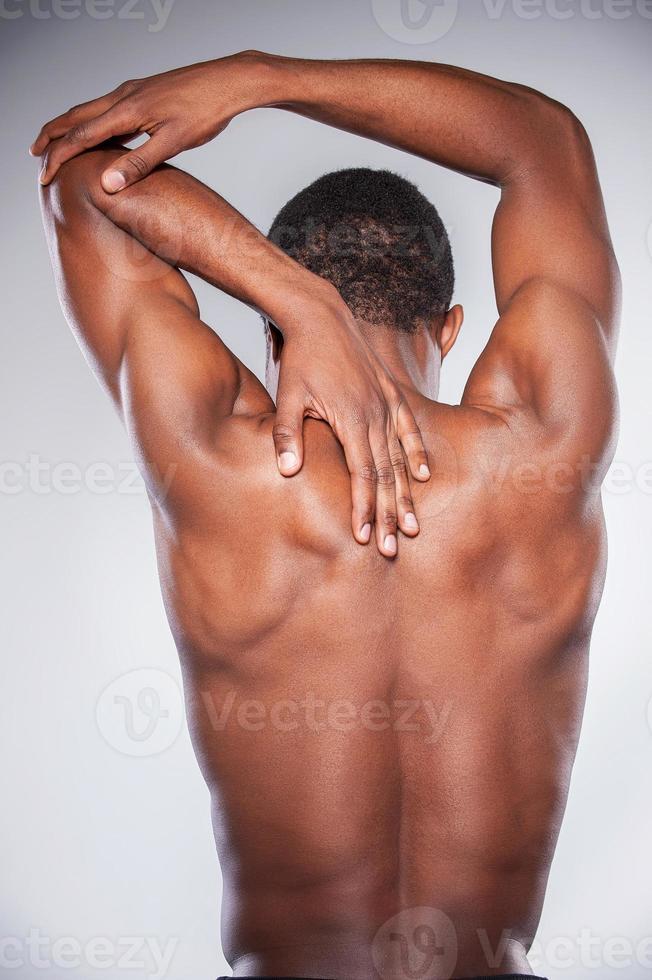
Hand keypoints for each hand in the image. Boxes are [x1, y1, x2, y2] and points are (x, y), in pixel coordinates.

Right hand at [31, 52, 261, 189]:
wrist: (229, 81)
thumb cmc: (206, 111)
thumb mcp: (175, 142)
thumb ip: (140, 164)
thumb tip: (107, 184)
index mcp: (127, 110)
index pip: (81, 137)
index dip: (59, 157)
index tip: (44, 176)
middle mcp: (124, 96)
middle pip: (75, 116)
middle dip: (51, 136)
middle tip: (35, 155)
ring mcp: (133, 91)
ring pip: (90, 109)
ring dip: (69, 127)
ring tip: (58, 144)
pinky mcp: (144, 92)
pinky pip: (108, 108)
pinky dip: (93, 122)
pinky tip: (99, 135)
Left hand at [272, 291, 429, 557]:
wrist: (321, 314)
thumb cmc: (301, 357)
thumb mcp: (287, 396)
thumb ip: (287, 434)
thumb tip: (285, 472)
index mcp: (351, 419)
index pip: (362, 474)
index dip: (365, 508)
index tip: (365, 536)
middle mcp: (375, 414)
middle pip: (387, 474)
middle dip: (390, 514)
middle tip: (392, 548)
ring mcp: (387, 403)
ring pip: (401, 458)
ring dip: (407, 494)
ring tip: (414, 525)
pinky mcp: (391, 393)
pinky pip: (409, 428)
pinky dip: (418, 452)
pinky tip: (425, 475)